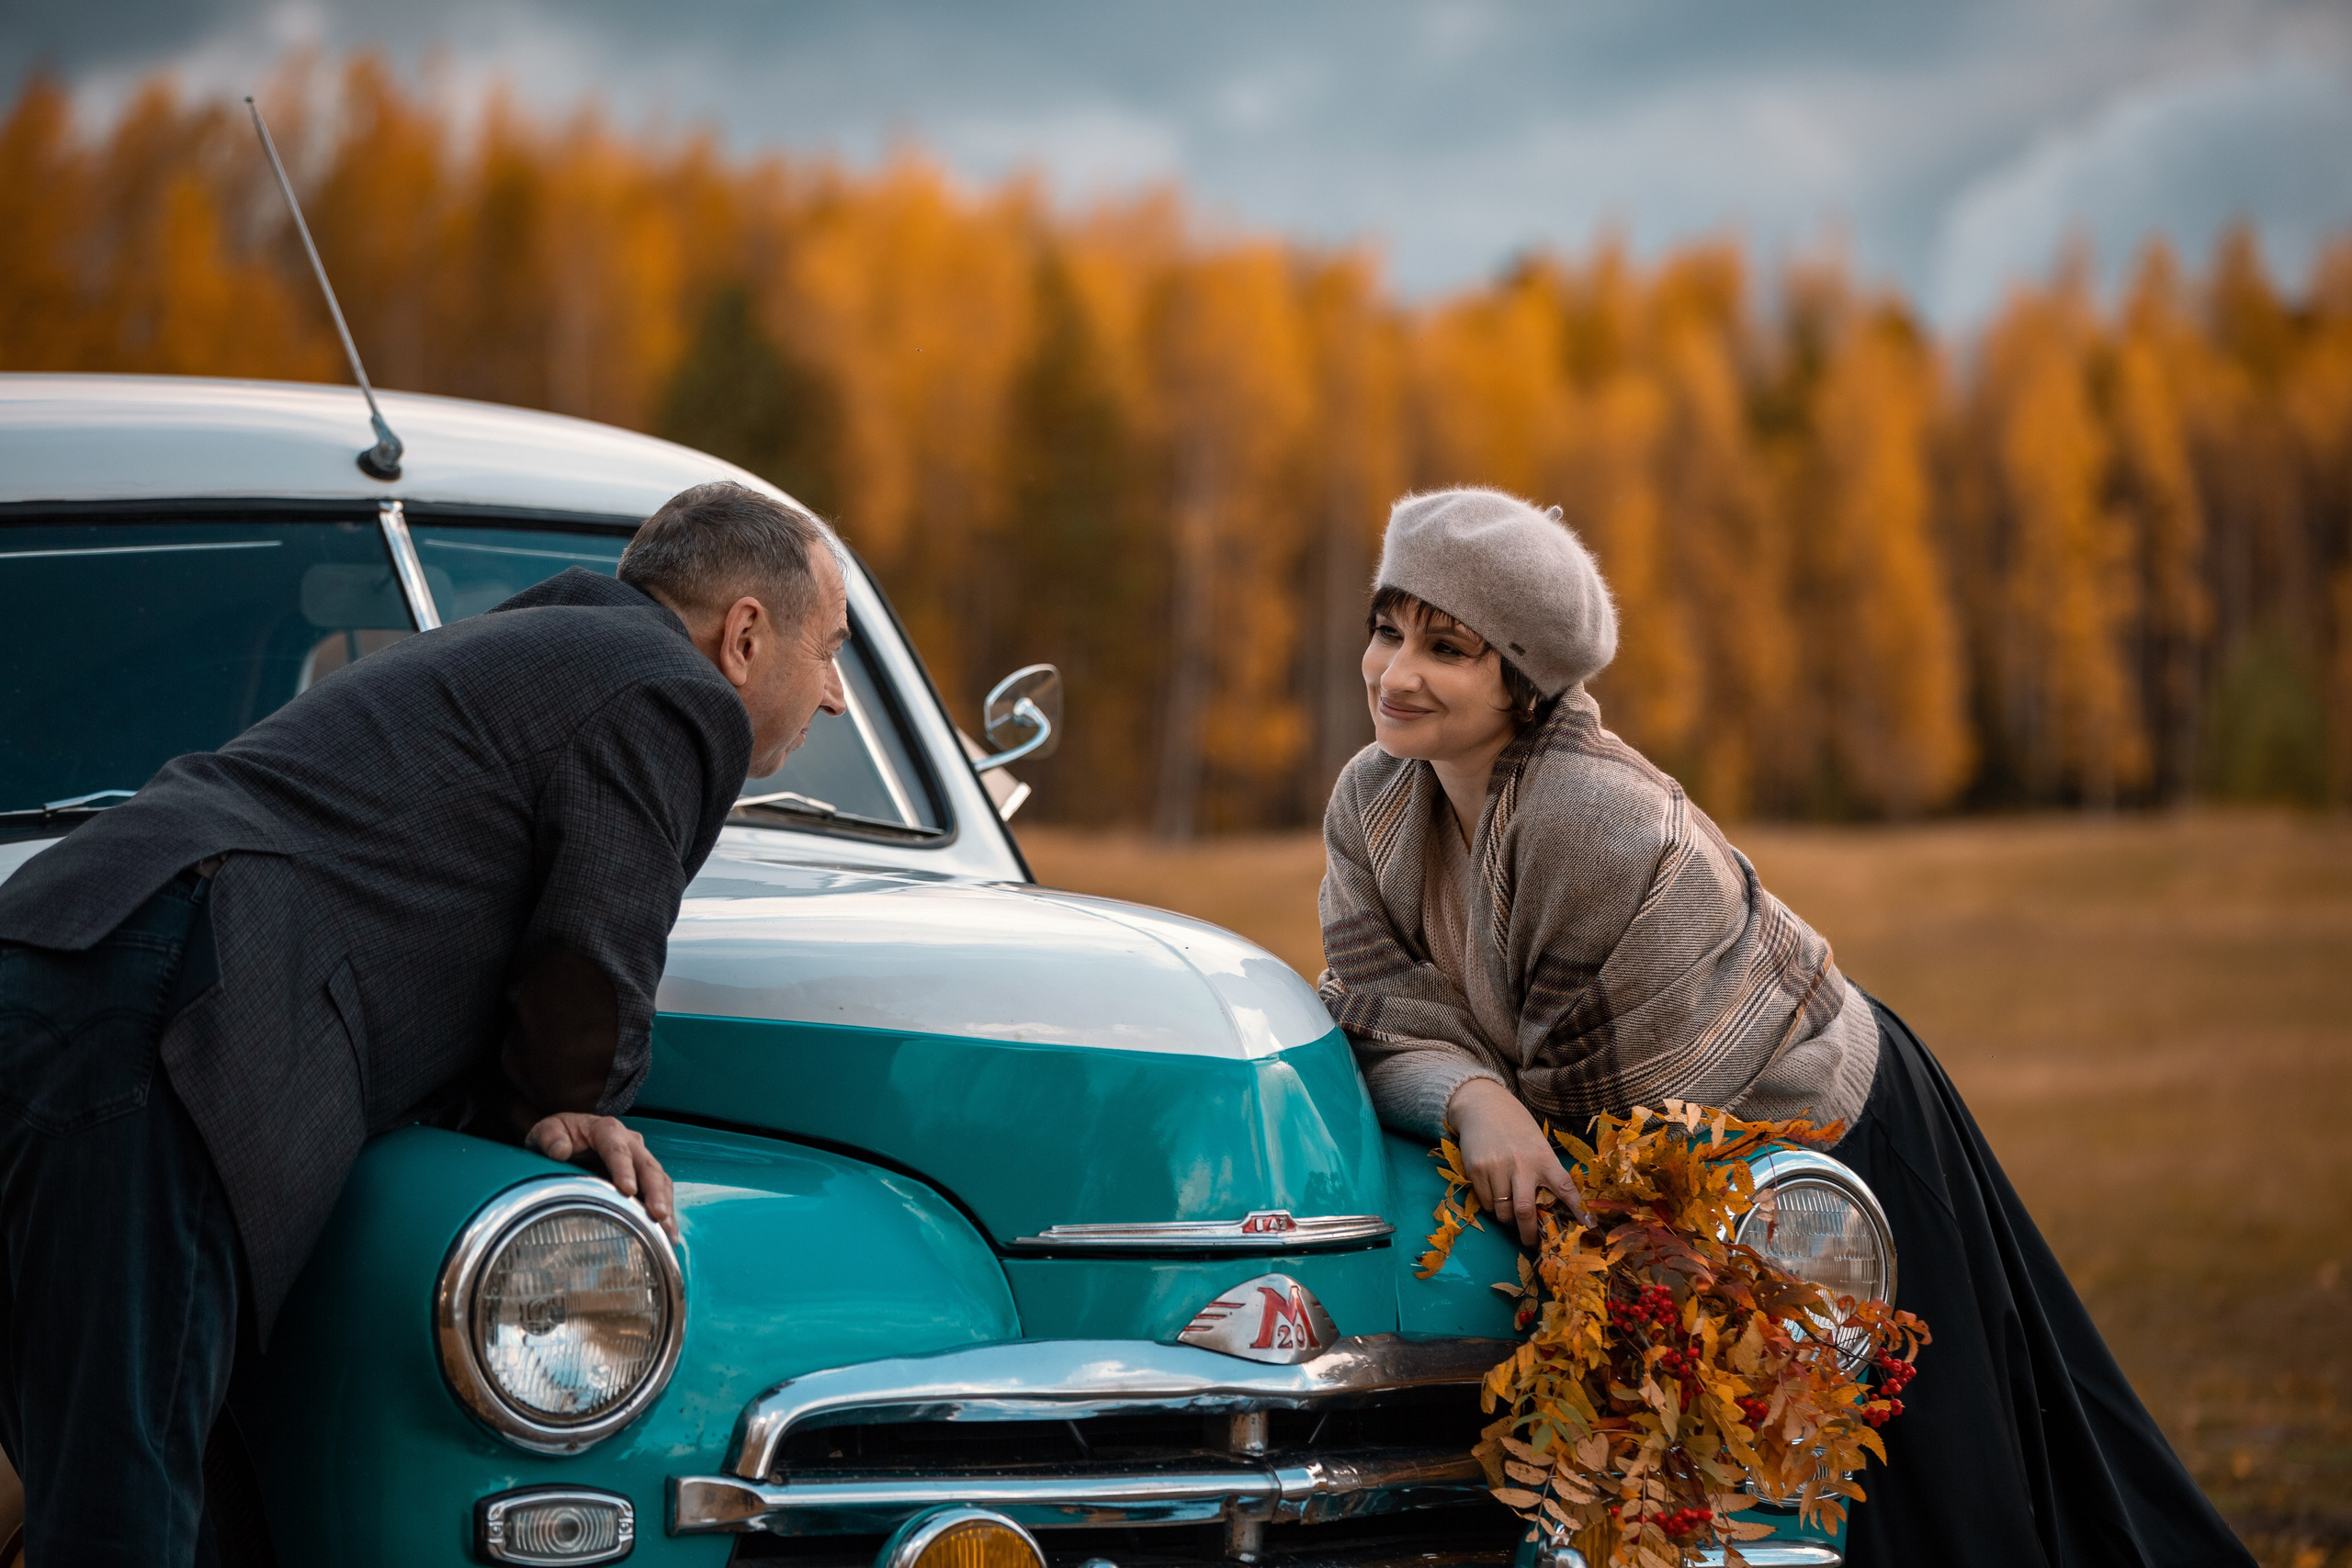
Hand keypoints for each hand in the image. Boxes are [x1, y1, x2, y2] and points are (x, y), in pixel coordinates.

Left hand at [526, 1112, 679, 1243]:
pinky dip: (667, 1212)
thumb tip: (559, 1149)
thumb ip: (549, 1136)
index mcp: (607, 1130)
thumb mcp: (547, 1130)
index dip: (624, 1168)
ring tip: (667, 1232)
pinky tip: (668, 1234)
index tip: (627, 1190)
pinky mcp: (645, 1175)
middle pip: (648, 1166)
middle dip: (655, 1192)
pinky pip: (662, 1191)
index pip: (617, 1149)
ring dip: (666, 1205)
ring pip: (660, 1180)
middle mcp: (630, 1142)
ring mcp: (641, 1158)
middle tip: (658, 1215)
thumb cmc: (560, 1135)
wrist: (571, 1136)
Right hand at [1448, 1077, 1590, 1246]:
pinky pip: (1486, 1203)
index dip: (1577, 1208)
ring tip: (1510, 1212)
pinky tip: (1494, 1194)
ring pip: (1503, 1211)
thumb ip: (1544, 1171)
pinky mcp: (1476, 1171)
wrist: (1483, 1105)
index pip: (1564, 1186)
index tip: (1588, 1225)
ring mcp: (1496, 1168)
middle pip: (1526, 1210)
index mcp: (1543, 1157)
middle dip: (1529, 1233)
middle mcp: (1521, 1164)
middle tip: (1531, 1242)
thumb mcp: (1537, 1144)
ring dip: (1508, 1219)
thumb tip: (1549, 1206)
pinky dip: (1492, 1206)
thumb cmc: (1516, 1127)